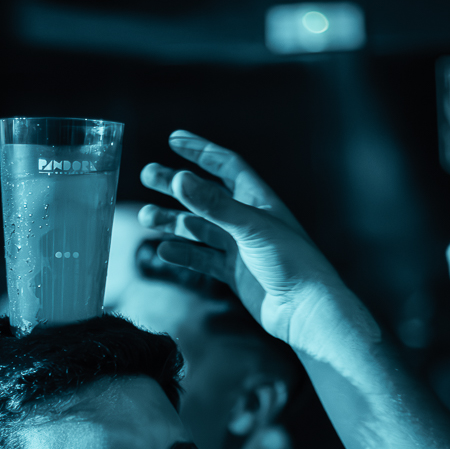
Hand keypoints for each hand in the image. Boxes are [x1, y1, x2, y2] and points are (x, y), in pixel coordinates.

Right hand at [138, 132, 344, 343]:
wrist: (304, 310)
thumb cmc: (290, 263)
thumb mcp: (250, 227)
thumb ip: (214, 205)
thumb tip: (180, 178)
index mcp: (258, 200)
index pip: (226, 166)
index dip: (201, 151)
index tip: (174, 139)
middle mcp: (247, 220)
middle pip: (205, 195)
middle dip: (176, 185)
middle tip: (147, 175)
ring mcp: (239, 247)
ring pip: (199, 227)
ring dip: (173, 220)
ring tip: (145, 216)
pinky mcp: (234, 273)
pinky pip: (202, 258)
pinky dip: (183, 253)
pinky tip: (164, 250)